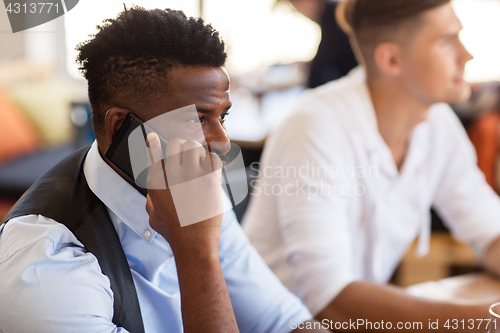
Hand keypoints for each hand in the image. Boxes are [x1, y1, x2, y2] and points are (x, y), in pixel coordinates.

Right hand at [145, 133, 223, 255]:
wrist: (194, 244)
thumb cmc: (174, 231)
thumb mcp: (153, 214)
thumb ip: (151, 197)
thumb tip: (154, 187)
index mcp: (155, 183)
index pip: (152, 153)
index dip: (152, 142)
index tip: (153, 136)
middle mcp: (172, 176)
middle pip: (175, 144)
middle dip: (181, 148)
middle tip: (186, 156)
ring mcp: (191, 176)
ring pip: (194, 146)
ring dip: (197, 152)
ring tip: (199, 162)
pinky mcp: (209, 180)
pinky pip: (214, 158)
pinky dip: (214, 162)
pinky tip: (212, 171)